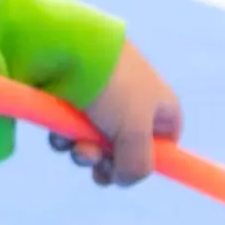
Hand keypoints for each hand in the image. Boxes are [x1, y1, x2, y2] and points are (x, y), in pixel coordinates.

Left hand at [49, 41, 182, 186]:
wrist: (64, 46)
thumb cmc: (111, 87)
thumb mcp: (135, 134)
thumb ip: (137, 166)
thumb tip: (121, 179)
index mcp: (159, 104)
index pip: (165, 142)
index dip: (149, 163)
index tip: (128, 174)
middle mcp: (130, 101)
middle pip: (124, 149)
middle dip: (108, 163)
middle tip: (98, 167)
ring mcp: (98, 99)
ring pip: (92, 143)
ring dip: (83, 153)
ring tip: (76, 148)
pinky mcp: (68, 98)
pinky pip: (69, 131)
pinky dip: (64, 138)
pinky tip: (59, 133)